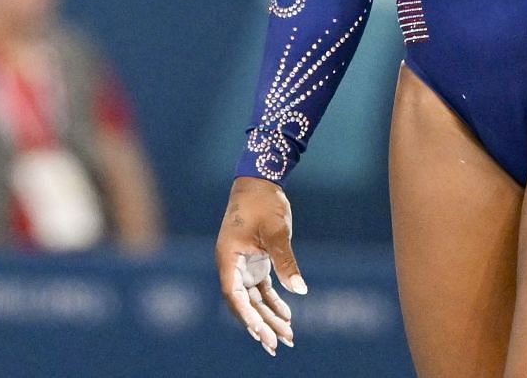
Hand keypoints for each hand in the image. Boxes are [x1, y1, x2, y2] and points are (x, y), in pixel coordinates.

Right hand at [216, 176, 304, 355]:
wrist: (260, 181)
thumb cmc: (263, 203)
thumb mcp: (276, 231)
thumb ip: (285, 260)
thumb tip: (299, 290)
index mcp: (228, 258)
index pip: (234, 294)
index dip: (246, 316)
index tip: (261, 333)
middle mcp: (231, 264)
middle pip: (244, 302)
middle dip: (261, 324)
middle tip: (277, 344)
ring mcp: (242, 264)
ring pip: (254, 298)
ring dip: (269, 316)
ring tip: (288, 337)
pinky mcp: (254, 261)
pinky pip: (261, 288)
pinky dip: (273, 302)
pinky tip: (287, 315)